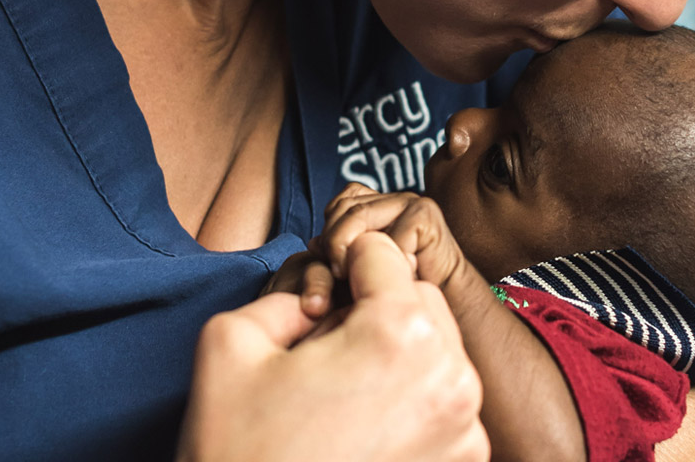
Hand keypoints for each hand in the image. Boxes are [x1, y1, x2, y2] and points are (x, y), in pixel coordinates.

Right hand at [177, 231, 489, 461]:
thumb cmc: (241, 453)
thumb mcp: (229, 342)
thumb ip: (282, 295)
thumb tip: (317, 301)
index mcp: (400, 335)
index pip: (381, 254)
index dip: (340, 267)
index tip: (318, 303)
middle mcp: (451, 379)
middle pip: (420, 300)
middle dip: (377, 311)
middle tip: (325, 355)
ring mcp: (465, 431)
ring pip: (437, 351)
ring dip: (398, 358)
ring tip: (341, 400)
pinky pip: (445, 404)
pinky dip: (412, 404)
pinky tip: (361, 433)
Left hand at [310, 183, 468, 290]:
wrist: (450, 302)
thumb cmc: (403, 291)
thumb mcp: (361, 270)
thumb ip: (337, 254)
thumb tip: (313, 244)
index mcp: (378, 204)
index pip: (338, 205)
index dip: (329, 234)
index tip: (332, 268)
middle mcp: (394, 198)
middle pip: (344, 209)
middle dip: (334, 243)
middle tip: (338, 275)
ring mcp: (410, 202)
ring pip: (358, 218)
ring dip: (353, 252)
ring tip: (361, 278)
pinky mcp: (425, 215)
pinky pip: (388, 235)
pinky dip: (387, 262)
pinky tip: (395, 278)